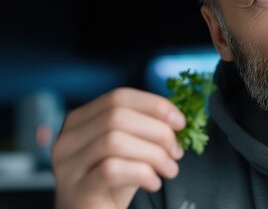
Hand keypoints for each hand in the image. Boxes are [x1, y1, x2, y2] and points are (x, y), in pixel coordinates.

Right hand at [51, 88, 185, 208]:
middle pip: (117, 116)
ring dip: (153, 154)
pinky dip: (142, 173)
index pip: (119, 97)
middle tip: (176, 152)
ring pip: (114, 141)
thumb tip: (177, 118)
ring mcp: (68, 166)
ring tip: (169, 169)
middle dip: (157, 131)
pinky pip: (112, 170)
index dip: (155, 105)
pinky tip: (153, 183)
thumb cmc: (114, 184)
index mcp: (80, 121)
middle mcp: (67, 139)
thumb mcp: (130, 149)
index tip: (180, 122)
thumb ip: (145, 129)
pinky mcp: (76, 191)